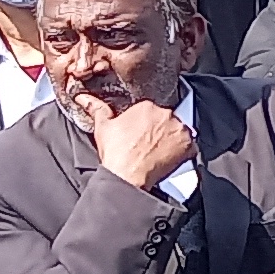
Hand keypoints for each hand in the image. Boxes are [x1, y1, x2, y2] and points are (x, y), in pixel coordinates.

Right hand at [76, 93, 196, 192]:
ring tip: (160, 151)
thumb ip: (97, 108)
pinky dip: (184, 151)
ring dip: (174, 138)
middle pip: (168, 118)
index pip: (152, 109)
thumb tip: (83, 98)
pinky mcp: (189, 146)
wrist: (127, 176)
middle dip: (161, 129)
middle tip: (151, 143)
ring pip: (180, 130)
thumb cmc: (116, 152)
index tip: (144, 131)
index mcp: (148, 106)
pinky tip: (170, 157)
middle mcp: (167, 114)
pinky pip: (190, 145)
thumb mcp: (103, 127)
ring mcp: (180, 129)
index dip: (148, 121)